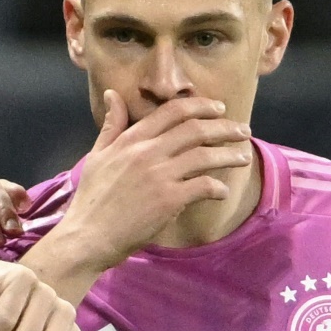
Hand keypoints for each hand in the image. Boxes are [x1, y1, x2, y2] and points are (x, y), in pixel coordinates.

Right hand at [49, 90, 251, 269]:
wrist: (87, 236)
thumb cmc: (91, 199)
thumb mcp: (97, 155)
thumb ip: (112, 125)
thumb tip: (113, 94)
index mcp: (131, 139)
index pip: (172, 111)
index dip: (200, 106)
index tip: (219, 108)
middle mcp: (147, 152)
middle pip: (195, 129)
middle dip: (224, 127)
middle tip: (242, 130)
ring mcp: (159, 176)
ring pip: (205, 156)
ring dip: (229, 155)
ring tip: (243, 157)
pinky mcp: (168, 200)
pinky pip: (203, 186)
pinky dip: (218, 188)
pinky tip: (222, 192)